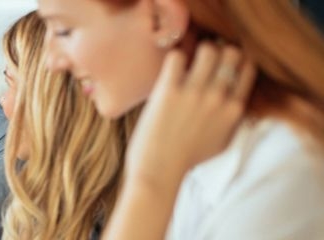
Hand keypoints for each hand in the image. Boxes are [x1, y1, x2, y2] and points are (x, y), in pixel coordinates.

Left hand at [126, 42, 256, 182]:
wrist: (159, 170)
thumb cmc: (188, 158)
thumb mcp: (222, 142)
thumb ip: (233, 120)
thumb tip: (236, 103)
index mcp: (234, 109)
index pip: (248, 68)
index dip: (236, 61)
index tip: (222, 65)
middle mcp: (218, 98)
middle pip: (231, 53)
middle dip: (219, 51)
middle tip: (204, 60)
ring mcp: (194, 92)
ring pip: (208, 49)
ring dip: (197, 51)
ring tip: (187, 63)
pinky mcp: (169, 91)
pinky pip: (176, 57)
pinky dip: (174, 58)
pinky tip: (169, 71)